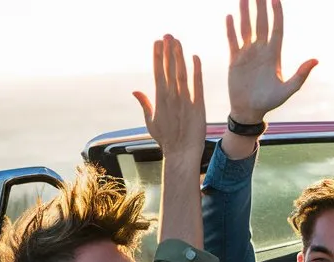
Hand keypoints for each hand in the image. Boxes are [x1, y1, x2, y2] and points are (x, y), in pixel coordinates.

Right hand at [133, 35, 205, 162]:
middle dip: (167, 51)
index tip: (157, 42)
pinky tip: (195, 57)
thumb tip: (135, 90)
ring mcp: (184, 101)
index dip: (157, 56)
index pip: (157, 72)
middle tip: (168, 35)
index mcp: (159, 100)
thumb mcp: (150, 121)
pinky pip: (197, 85)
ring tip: (177, 41)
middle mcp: (171, 98)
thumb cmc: (166, 140)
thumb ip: (144, 103)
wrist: (182, 154)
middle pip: (168, 69)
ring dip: (179, 56)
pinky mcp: (198, 106)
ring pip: (181, 73)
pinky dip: (196, 70)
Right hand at [225, 0, 317, 122]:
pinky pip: (233, 41)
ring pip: (246, 28)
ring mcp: (247, 54)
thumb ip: (300, 75)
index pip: (276, 29)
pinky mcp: (234, 60)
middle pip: (261, 23)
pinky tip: (230, 17)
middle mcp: (260, 51)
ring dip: (245, 13)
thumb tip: (315, 60)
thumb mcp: (288, 90)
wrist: (249, 111)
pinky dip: (231, 29)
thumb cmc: (269, 102)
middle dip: (260, 7)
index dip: (276, 14)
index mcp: (274, 55)